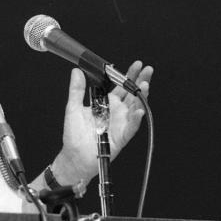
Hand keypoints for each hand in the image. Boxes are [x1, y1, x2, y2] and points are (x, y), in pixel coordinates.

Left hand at [54, 61, 153, 184]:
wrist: (74, 156)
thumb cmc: (74, 134)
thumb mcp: (73, 108)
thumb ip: (76, 90)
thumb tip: (76, 71)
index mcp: (107, 104)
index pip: (121, 86)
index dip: (129, 75)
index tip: (137, 64)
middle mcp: (117, 112)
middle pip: (133, 94)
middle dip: (141, 82)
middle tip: (148, 70)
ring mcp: (121, 124)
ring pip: (135, 108)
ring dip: (141, 97)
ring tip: (145, 85)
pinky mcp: (121, 137)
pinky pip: (131, 127)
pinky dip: (135, 120)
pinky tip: (139, 111)